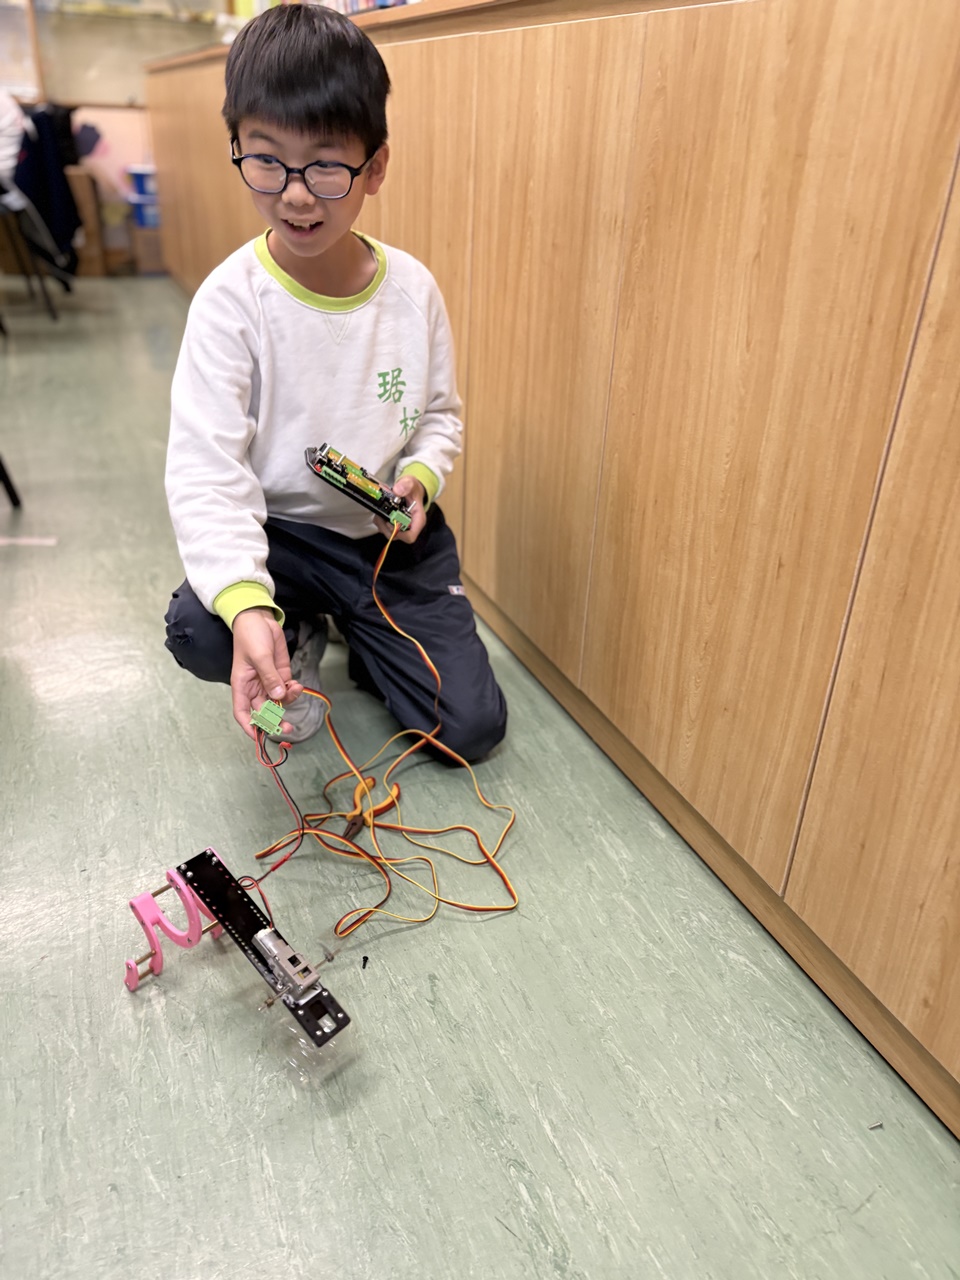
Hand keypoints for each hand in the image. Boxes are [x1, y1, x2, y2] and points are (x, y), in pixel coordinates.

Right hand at [230, 607, 302, 739]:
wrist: (259, 618)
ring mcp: (268, 682)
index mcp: (242, 686)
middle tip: (288, 727)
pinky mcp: (279, 675)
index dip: (249, 727)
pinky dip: (293, 691)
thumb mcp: (260, 656)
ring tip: (295, 689)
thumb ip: (270, 677)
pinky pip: (286, 690)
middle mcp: (254, 688)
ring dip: (288, 701)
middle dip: (275, 720)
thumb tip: (278, 697)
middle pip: (263, 712)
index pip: (242, 713)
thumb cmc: (250, 635)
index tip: (259, 737)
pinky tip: (296, 684)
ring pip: (278, 702)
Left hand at [375, 475, 426, 543]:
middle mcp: (411, 526)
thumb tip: (398, 491)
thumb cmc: (413, 489)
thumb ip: (405, 485)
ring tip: (379, 513)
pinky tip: (379, 513)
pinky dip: (380, 522)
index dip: (399, 534)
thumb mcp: (411, 483)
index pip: (410, 536)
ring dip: (381, 524)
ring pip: (389, 533)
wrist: (411, 488)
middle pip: (397, 536)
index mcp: (418, 519)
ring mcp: (402, 526)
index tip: (389, 524)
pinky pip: (385, 528)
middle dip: (386, 527)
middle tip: (380, 516)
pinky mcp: (395, 524)